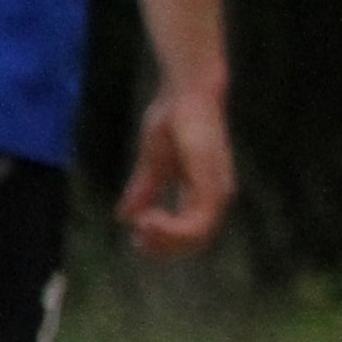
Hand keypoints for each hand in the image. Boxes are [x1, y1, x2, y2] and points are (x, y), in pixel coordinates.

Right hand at [120, 82, 233, 256]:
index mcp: (203, 193)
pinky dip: (172, 230)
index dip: (164, 243)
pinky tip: (148, 220)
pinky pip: (198, 223)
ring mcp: (216, 191)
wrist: (185, 94)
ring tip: (142, 227)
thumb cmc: (173, 121)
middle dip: (163, 248)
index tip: (136, 238)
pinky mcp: (212, 184)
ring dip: (165, 240)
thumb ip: (144, 190)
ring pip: (197, 237)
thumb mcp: (152, 163)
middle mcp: (215, 196)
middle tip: (137, 240)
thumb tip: (125, 216)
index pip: (191, 234)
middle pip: (195, 243)